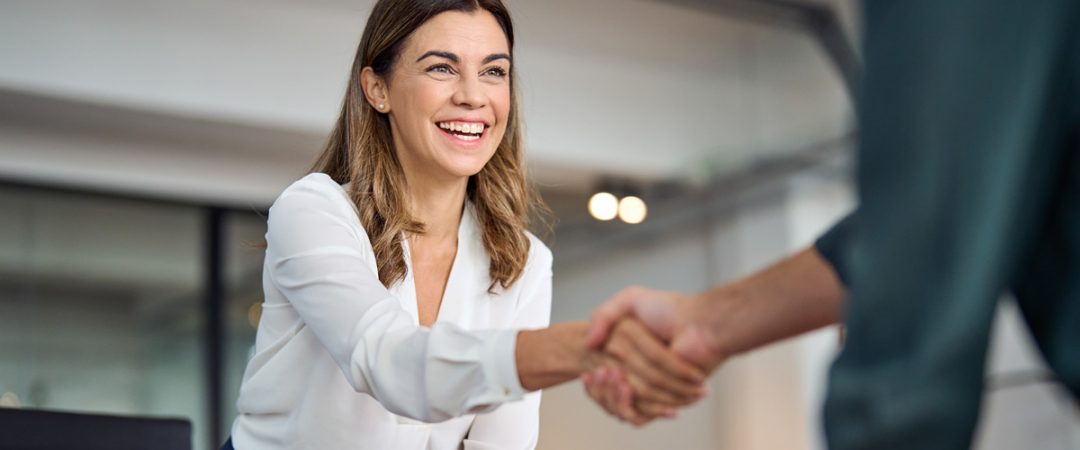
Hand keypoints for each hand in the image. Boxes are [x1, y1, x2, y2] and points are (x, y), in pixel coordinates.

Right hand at [581, 249, 846, 424]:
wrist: (701, 326)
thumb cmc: (671, 310)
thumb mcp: (630, 300)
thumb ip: (603, 315)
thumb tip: (588, 343)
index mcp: (629, 352)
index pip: (602, 375)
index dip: (593, 380)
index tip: (588, 372)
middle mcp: (640, 370)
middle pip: (611, 392)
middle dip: (602, 388)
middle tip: (602, 373)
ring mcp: (654, 385)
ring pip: (625, 403)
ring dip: (615, 395)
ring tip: (616, 378)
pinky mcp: (666, 398)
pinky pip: (643, 412)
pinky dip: (633, 405)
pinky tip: (626, 388)